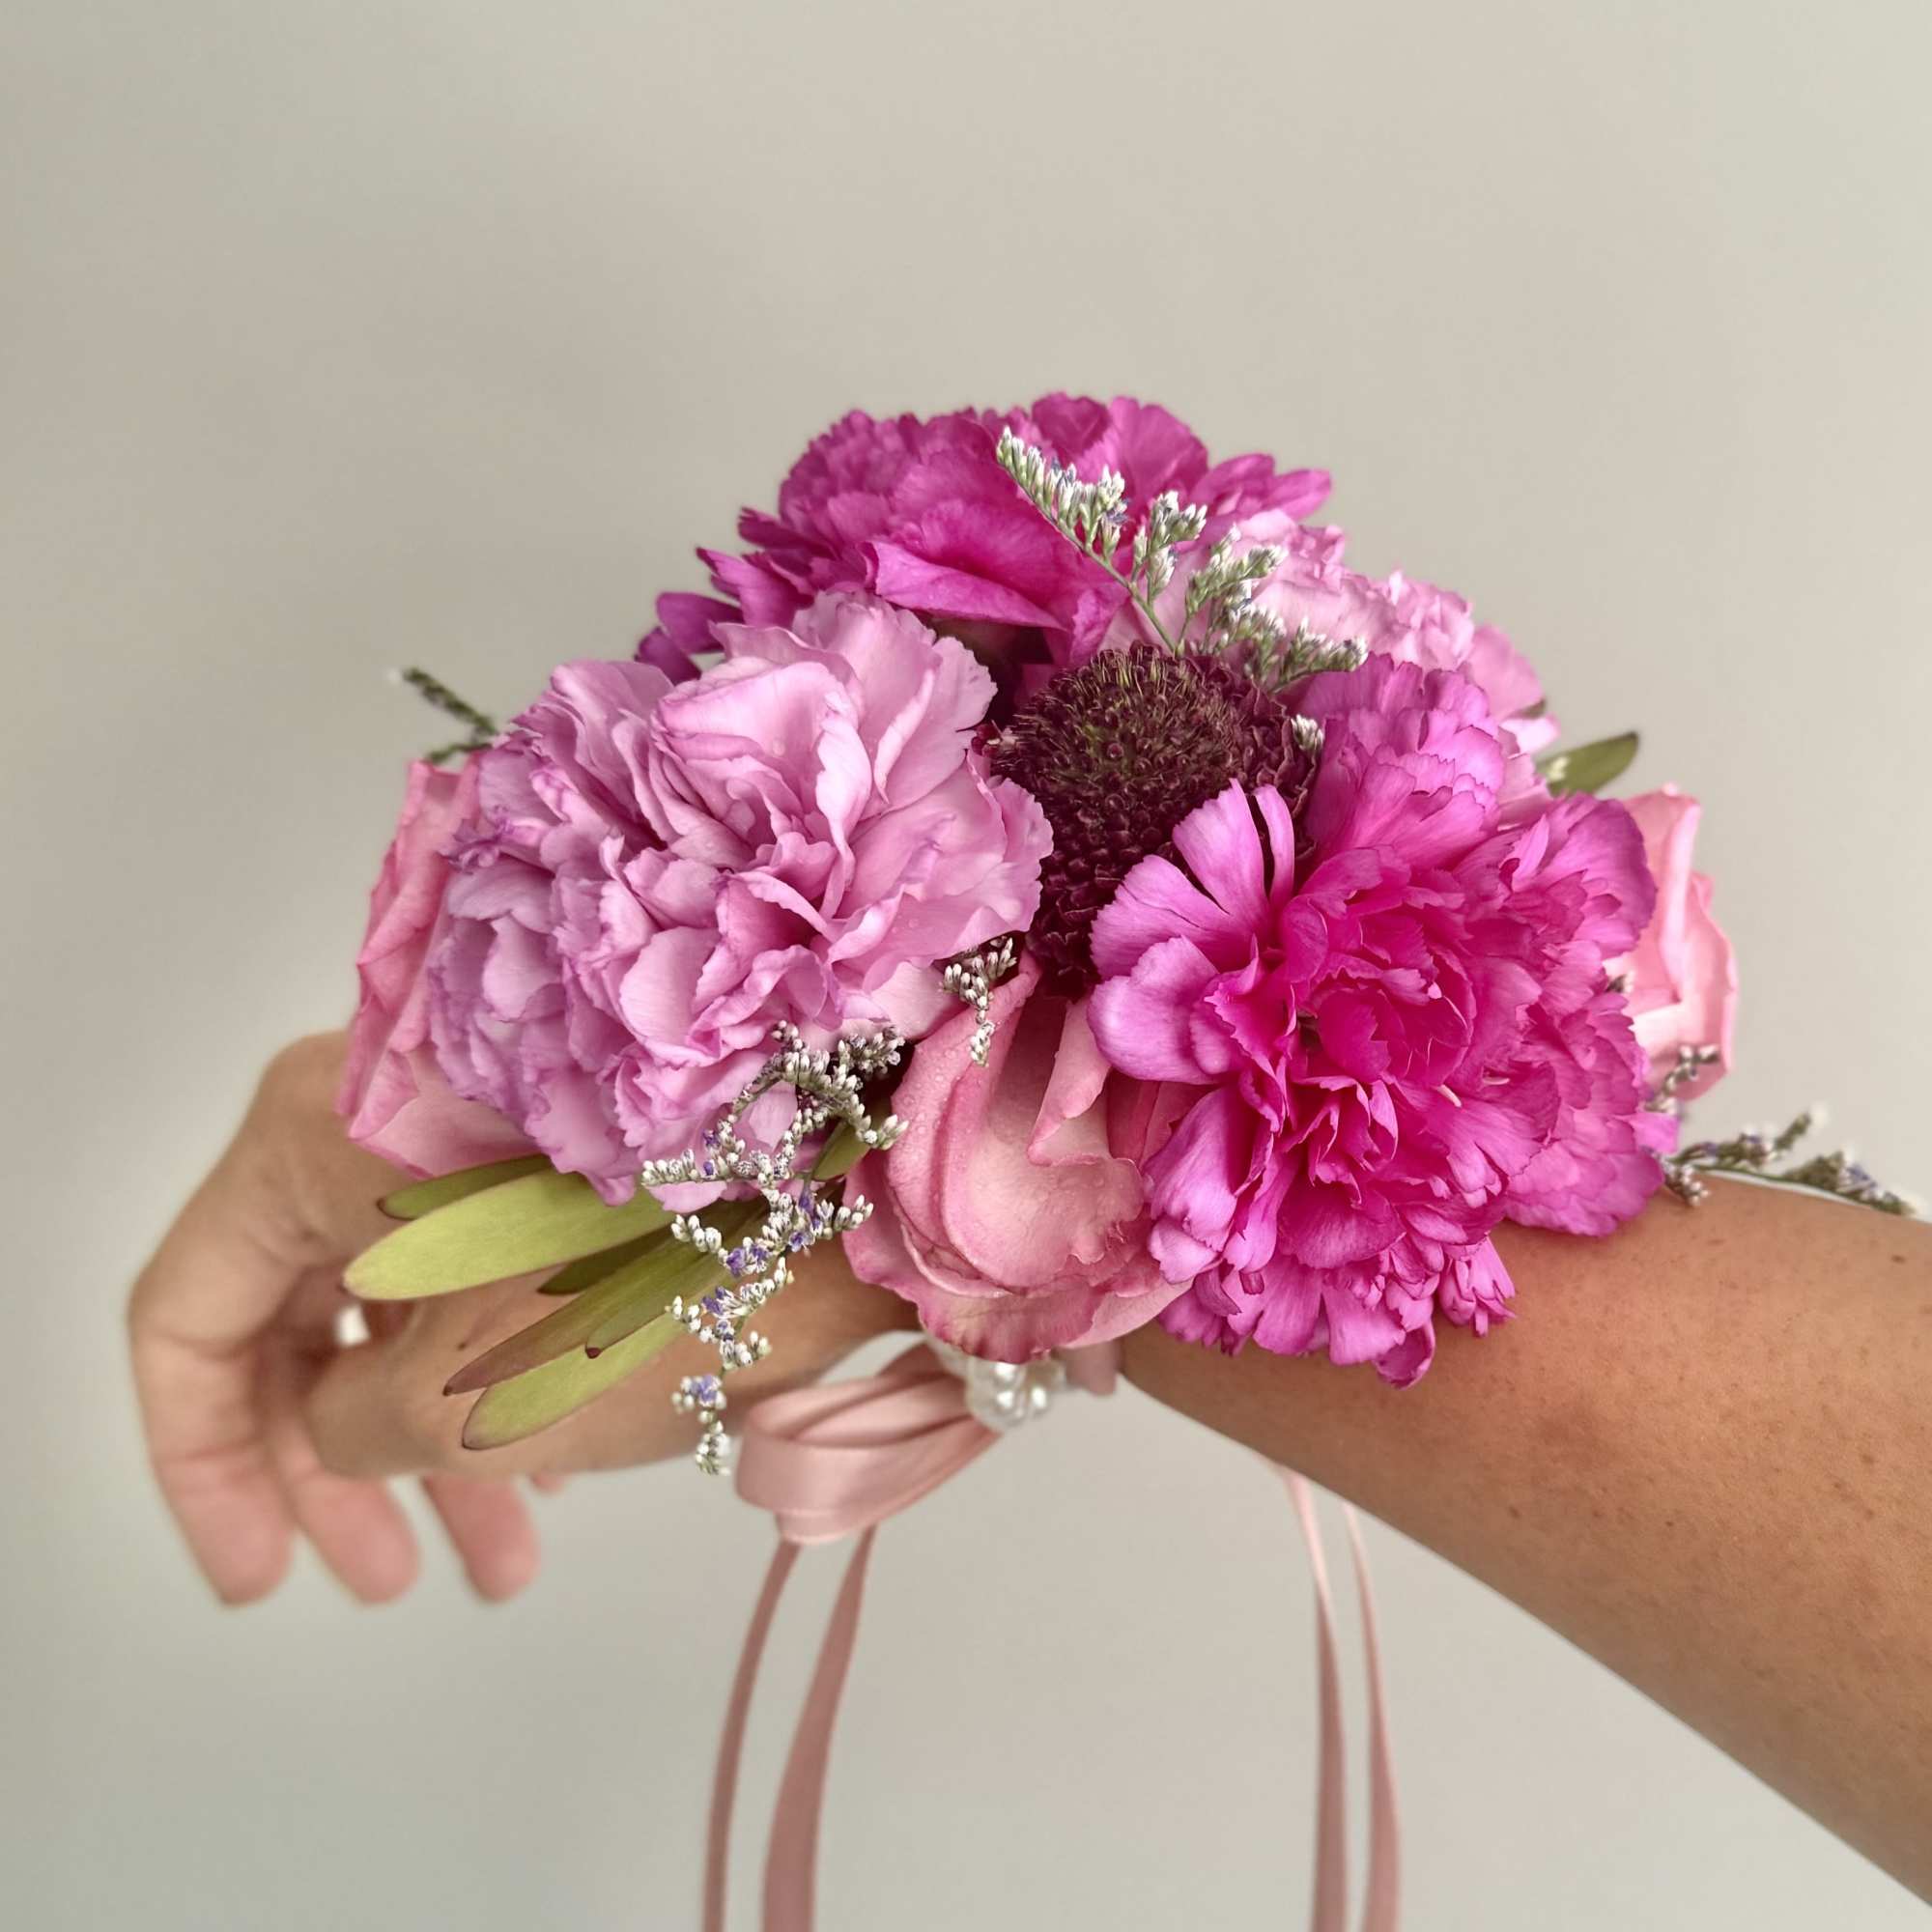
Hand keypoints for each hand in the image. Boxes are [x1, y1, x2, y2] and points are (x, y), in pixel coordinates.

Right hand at [129, 1033, 909, 1606]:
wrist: (859, 1172)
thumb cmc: (648, 1281)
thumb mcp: (457, 1400)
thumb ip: (343, 1431)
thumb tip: (335, 1421)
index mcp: (309, 1137)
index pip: (183, 1313)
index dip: (203, 1467)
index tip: (260, 1583)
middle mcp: (376, 1109)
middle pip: (298, 1309)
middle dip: (334, 1466)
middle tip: (386, 1583)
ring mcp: (478, 1122)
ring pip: (410, 1299)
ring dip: (437, 1438)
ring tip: (505, 1566)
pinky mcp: (567, 1147)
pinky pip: (489, 1270)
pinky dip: (500, 1370)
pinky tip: (553, 1475)